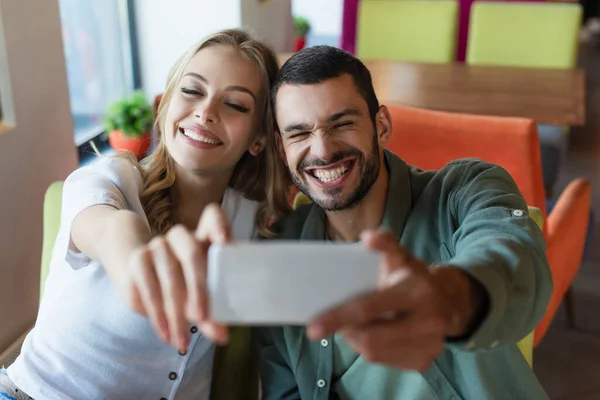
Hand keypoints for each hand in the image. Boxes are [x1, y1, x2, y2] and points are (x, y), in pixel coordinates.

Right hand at [125, 203, 230, 351]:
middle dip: (198, 289)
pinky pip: (148, 288)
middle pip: (192, 254)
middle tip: (202, 318)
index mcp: (204, 237)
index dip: (219, 226)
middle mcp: (180, 236)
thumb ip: (212, 311)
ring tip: (183, 341)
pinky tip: (165, 334)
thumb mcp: (200, 292)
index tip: (224, 242)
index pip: (213, 217)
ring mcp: (157, 246)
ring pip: (169, 277)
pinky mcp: (138, 260)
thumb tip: (222, 336)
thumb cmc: (184, 281)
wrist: (138, 269)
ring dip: (176, 313)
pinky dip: (158, 315)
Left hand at [306, 229, 482, 371]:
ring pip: (374, 353)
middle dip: (346, 331)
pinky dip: (371, 350)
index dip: (339, 317)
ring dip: (356, 340)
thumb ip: (384, 243)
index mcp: (417, 291)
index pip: (370, 308)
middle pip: (371, 338)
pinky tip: (373, 334)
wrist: (450, 301)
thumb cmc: (414, 277)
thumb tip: (368, 238)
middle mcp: (428, 321)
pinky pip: (385, 362)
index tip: (314, 328)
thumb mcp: (401, 256)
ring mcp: (429, 345)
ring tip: (355, 325)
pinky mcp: (425, 361)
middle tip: (334, 321)